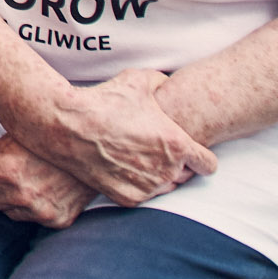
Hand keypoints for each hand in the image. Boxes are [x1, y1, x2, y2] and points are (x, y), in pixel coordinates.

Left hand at [0, 137, 91, 226]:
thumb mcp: (4, 142)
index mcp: (6, 172)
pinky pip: (29, 220)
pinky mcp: (56, 220)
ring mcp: (40, 210)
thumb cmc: (45, 142)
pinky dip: (31, 208)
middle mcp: (22, 195)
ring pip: (6, 212)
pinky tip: (42, 190)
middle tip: (7, 172)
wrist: (90, 150)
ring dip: (10, 199)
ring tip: (27, 179)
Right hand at [17, 69, 216, 204]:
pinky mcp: (127, 198)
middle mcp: (167, 171)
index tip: (187, 150)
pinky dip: (135, 184)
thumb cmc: (106, 101)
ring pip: (164, 187)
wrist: (68, 125)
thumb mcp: (139, 80)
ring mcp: (147, 187)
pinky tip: (121, 166)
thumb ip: (162, 82)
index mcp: (178, 145)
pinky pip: (142, 195)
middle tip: (154, 149)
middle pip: (185, 177)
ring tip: (135, 157)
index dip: (200, 157)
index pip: (208, 165)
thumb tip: (168, 83)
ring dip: (156, 176)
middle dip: (175, 165)